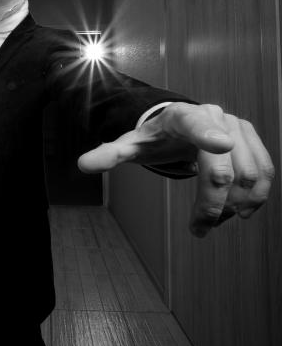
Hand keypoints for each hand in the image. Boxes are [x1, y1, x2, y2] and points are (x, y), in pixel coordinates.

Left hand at [77, 102, 274, 236]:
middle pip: (222, 169)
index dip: (208, 135)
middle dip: (212, 206)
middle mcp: (215, 117)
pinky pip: (265, 171)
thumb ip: (110, 154)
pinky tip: (240, 212)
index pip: (195, 124)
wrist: (181, 126)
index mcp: (182, 117)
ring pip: (249, 175)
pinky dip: (257, 196)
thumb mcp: (131, 145)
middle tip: (198, 229)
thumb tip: (82, 165)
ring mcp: (237, 127)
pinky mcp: (251, 139)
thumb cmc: (155, 137)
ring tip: (214, 220)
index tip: (221, 145)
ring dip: (234, 206)